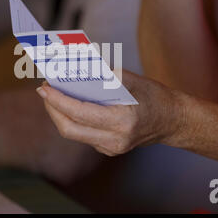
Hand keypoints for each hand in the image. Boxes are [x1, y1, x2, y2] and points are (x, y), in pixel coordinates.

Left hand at [36, 70, 185, 156]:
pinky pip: (83, 134)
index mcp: (121, 123)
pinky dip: (72, 119)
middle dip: (52, 109)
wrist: (173, 121)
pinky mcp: (109, 148)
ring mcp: (111, 148)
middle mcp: (114, 140)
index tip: (44, 88)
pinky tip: (68, 104)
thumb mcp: (134, 80)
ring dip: (60, 114)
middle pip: (70, 129)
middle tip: (44, 90)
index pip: (80, 113)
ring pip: (74, 133)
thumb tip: (76, 69)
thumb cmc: (155, 97)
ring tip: (52, 94)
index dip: (58, 100)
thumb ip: (106, 76)